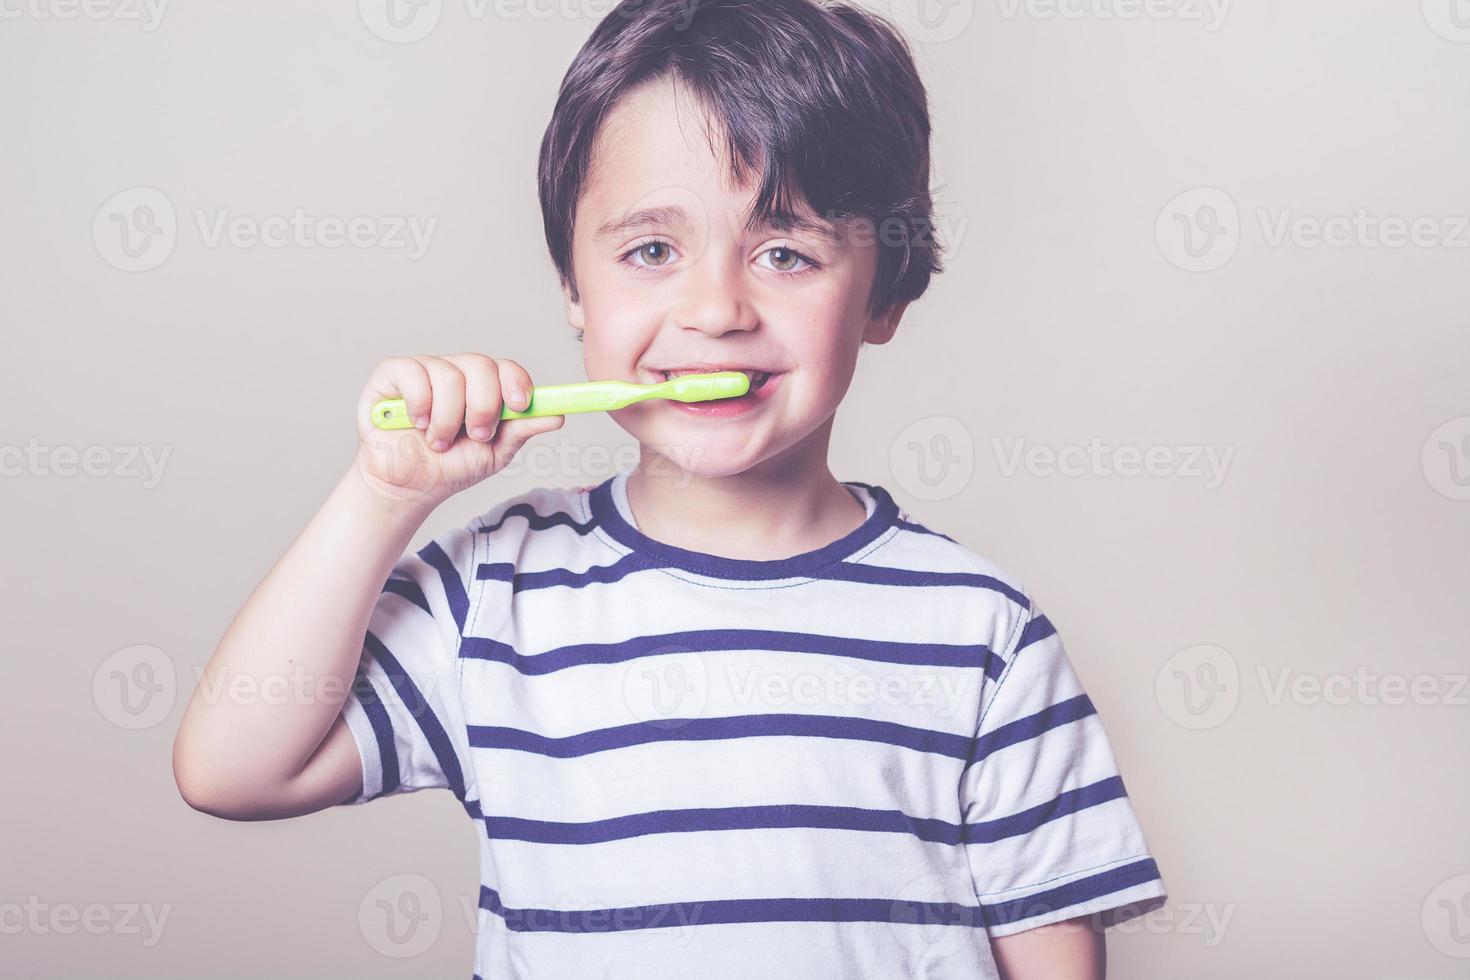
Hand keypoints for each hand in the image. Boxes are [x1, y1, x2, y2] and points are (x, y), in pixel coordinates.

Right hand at [353, 353, 564, 506]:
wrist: (408, 486)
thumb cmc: (449, 467)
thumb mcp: (494, 453)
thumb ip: (521, 431)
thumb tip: (557, 416)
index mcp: (483, 388)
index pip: (505, 368)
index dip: (515, 382)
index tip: (518, 405)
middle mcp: (456, 372)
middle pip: (481, 365)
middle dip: (482, 406)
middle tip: (475, 435)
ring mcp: (425, 370)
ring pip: (448, 375)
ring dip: (447, 419)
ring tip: (438, 441)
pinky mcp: (393, 374)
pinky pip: (413, 373)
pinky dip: (419, 405)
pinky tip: (417, 424)